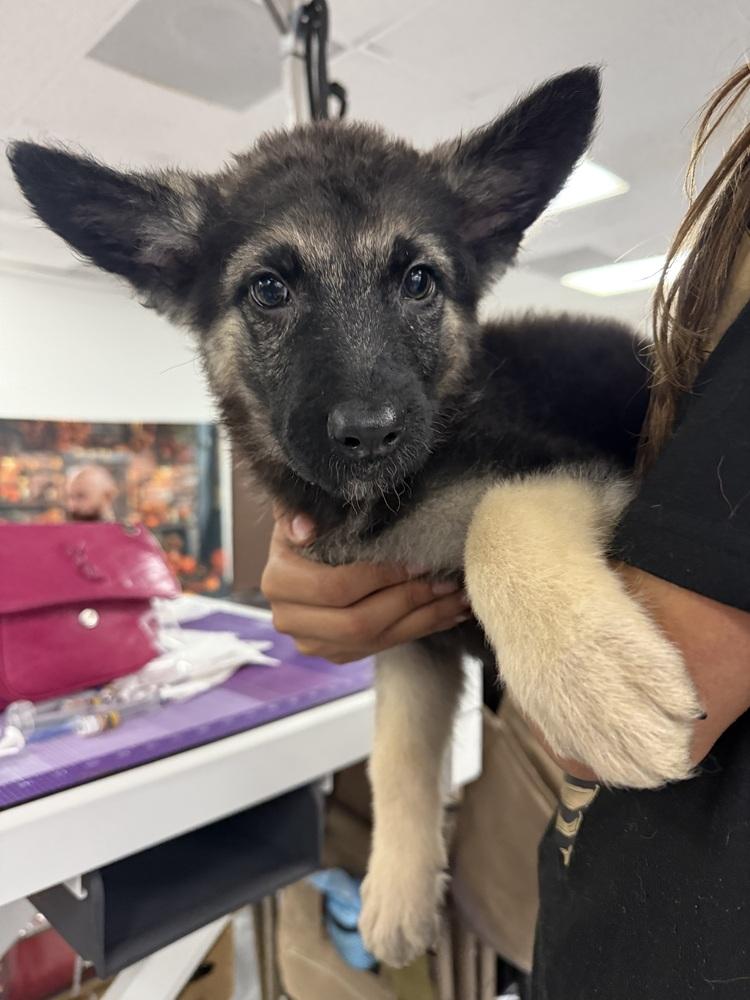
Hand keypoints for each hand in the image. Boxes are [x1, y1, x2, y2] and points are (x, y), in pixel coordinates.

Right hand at [260, 510, 470, 662]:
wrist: (309, 553)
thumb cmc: (315, 522)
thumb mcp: (307, 508)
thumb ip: (300, 509)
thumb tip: (305, 528)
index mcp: (278, 582)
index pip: (335, 588)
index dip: (379, 577)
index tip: (418, 561)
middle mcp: (289, 620)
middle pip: (357, 622)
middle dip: (408, 600)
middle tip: (445, 580)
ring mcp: (314, 644)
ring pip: (376, 640)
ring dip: (424, 619)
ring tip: (458, 597)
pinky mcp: (339, 655)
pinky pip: (386, 646)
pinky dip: (422, 628)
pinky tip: (449, 612)